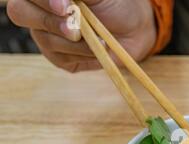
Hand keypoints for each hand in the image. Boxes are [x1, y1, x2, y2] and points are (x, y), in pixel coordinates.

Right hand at [7, 0, 156, 71]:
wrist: (134, 30)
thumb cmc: (115, 4)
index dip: (43, 0)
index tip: (66, 6)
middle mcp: (38, 11)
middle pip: (19, 13)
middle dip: (51, 21)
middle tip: (76, 29)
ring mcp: (45, 36)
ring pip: (46, 39)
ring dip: (77, 42)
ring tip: (100, 39)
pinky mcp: (59, 58)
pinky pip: (62, 58)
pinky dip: (83, 55)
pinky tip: (98, 50)